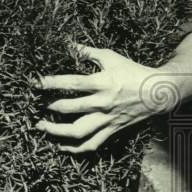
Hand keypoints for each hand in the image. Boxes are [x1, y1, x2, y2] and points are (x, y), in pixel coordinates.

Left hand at [35, 42, 174, 153]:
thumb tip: (66, 43)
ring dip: (56, 131)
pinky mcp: (111, 130)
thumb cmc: (132, 71)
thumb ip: (87, 52)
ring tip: (41, 126)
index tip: (34, 83)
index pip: (71, 83)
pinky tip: (61, 147)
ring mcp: (107, 119)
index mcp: (102, 83)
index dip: (51, 83)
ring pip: (78, 131)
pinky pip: (92, 143)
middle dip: (49, 106)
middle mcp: (103, 103)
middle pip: (70, 108)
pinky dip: (76, 148)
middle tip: (34, 104)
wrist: (157, 93)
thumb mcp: (110, 57)